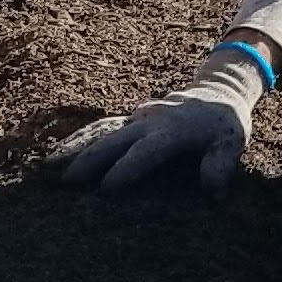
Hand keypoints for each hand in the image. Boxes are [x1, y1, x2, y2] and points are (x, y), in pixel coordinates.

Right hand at [46, 43, 268, 191]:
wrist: (218, 89)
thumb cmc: (225, 123)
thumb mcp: (232, 142)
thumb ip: (220, 165)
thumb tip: (214, 192)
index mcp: (173, 129)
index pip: (146, 151)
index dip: (127, 169)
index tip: (106, 189)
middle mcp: (149, 121)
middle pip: (113, 140)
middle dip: (88, 160)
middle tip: (65, 181)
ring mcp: (136, 117)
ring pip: (99, 131)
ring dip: (74, 147)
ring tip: (49, 165)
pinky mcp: (130, 118)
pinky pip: (100, 128)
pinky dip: (78, 139)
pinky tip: (60, 152)